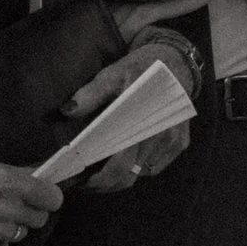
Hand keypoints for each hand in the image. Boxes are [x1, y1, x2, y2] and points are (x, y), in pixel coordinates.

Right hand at [0, 150, 62, 245]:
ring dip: (14, 227)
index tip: (44, 195)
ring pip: (22, 234)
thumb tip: (31, 175)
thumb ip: (9, 173)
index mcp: (9, 182)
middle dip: (31, 211)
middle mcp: (6, 207)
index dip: (49, 196)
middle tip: (17, 204)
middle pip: (39, 218)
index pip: (52, 197)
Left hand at [60, 32, 198, 190]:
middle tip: (86, 182)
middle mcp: (161, 135)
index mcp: (142, 119)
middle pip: (130, 174)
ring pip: (141, 173)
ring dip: (121, 176)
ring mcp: (172, 142)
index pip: (120, 163)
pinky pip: (154, 166)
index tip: (81, 182)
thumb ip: (90, 94)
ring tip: (101, 171)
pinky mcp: (179, 144)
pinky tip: (124, 160)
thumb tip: (67, 112)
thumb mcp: (112, 74)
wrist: (176, 61)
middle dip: (106, 183)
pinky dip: (137, 168)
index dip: (100, 179)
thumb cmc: (140, 68)